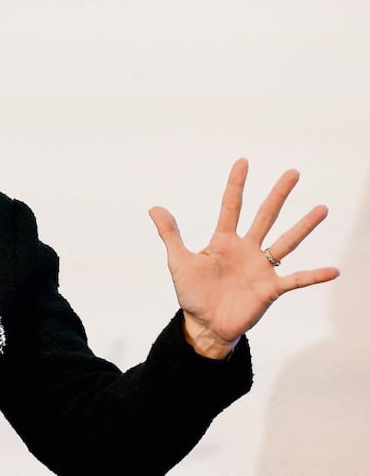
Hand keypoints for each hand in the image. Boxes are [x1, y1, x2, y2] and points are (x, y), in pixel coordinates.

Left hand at [149, 159, 338, 358]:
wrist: (204, 325)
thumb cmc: (192, 293)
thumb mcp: (179, 261)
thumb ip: (170, 235)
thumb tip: (155, 208)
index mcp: (223, 240)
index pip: (231, 206)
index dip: (236, 185)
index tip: (243, 162)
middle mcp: (246, 249)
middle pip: (265, 216)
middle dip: (278, 194)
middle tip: (293, 172)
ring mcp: (260, 268)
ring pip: (286, 242)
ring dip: (303, 226)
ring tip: (321, 208)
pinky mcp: (270, 289)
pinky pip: (295, 280)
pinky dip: (313, 276)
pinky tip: (333, 270)